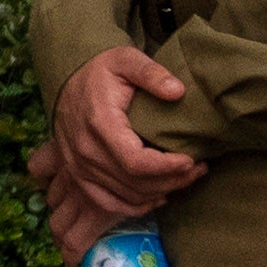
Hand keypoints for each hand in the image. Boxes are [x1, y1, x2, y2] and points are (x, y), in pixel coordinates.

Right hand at [34, 43, 206, 243]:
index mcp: (99, 124)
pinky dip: (136, 206)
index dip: (166, 168)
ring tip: (185, 178)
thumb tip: (177, 91)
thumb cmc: (101, 72)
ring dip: (160, 193)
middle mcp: (86, 151)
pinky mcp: (78, 177)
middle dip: (172, 180)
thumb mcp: (126, 60)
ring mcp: (79, 168)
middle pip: (134, 183)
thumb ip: (151, 72)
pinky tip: (158, 196)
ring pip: (126, 196)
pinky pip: (108, 203)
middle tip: (199, 169)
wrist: (68, 83)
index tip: (191, 160)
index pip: (135, 162)